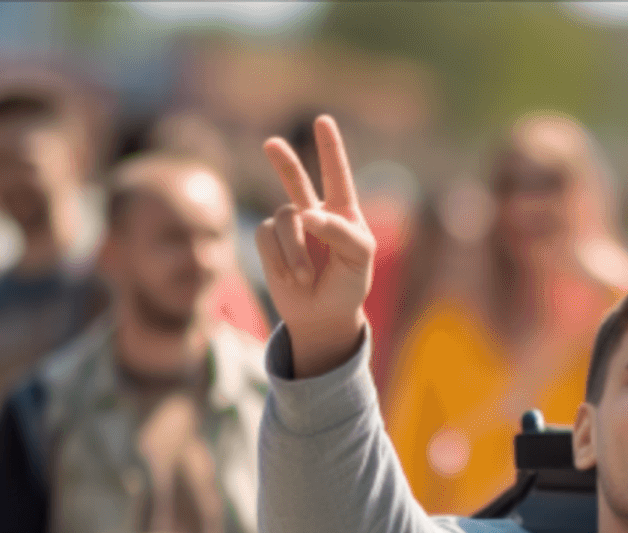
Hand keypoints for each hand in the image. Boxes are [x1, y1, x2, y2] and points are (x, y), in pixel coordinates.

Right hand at [257, 115, 376, 378]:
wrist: (323, 315)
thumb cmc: (348, 285)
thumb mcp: (359, 258)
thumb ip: (340, 231)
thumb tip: (306, 214)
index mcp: (343, 213)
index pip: (337, 175)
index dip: (330, 148)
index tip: (323, 121)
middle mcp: (314, 214)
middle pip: (295, 180)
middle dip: (283, 162)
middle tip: (271, 144)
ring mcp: (290, 227)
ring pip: (285, 221)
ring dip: (297, 253)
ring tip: (307, 278)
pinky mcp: (269, 242)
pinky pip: (268, 239)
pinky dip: (281, 261)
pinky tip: (292, 278)